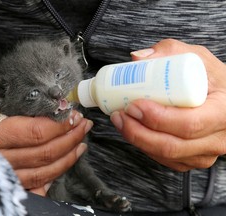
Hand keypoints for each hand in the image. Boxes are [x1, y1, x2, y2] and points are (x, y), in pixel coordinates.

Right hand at [0, 76, 91, 195]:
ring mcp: (3, 174)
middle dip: (71, 138)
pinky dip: (51, 178)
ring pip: (44, 172)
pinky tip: (63, 164)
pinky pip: (34, 187)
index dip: (61, 124)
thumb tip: (29, 83)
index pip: (37, 132)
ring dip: (67, 157)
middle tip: (84, 125)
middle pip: (46, 153)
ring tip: (81, 143)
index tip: (75, 114)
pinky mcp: (4, 183)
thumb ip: (0, 85)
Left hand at [110, 39, 225, 170]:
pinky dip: (145, 147)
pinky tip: (134, 131)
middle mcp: (218, 138)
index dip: (157, 118)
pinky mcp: (193, 158)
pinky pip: (166, 160)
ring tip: (120, 120)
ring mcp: (206, 152)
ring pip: (166, 155)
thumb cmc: (209, 77)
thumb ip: (168, 52)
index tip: (133, 105)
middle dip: (138, 132)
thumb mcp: (195, 57)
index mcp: (224, 111)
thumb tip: (136, 59)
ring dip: (137, 140)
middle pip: (172, 145)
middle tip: (119, 114)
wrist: (222, 96)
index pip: (189, 123)